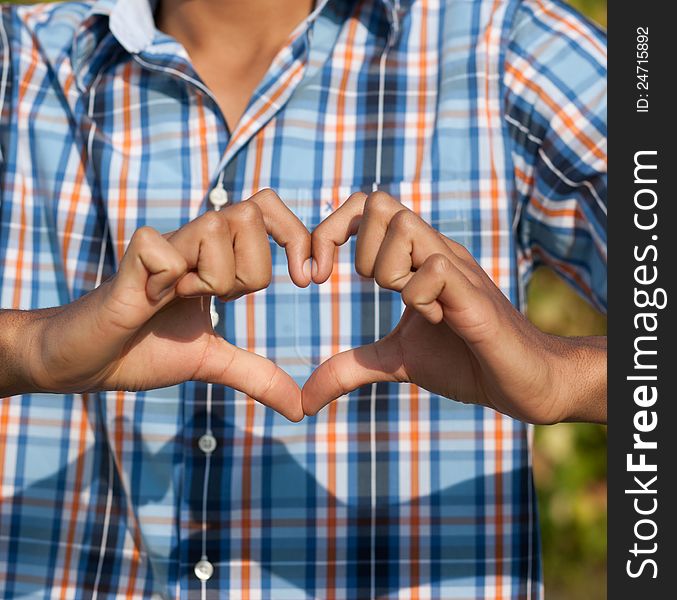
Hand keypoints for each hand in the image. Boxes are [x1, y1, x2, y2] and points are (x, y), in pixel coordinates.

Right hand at [21, 189, 309, 421]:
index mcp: (216, 258)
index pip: (266, 207)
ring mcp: (164, 245)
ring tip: (179, 301)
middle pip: (250, 214)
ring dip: (211, 279)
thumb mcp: (210, 362)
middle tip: (222, 300)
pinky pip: (168, 251)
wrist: (85, 363)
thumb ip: (256, 375)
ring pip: (217, 225)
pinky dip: (169, 284)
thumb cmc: (142, 352)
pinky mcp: (133, 256)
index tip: (308, 279)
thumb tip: (299, 409)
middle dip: (250, 270)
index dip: (295, 233)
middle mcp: (193, 241)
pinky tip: (149, 302)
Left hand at [302, 192, 606, 424]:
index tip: (314, 278)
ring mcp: (456, 268)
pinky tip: (438, 321)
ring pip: (404, 225)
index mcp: (413, 259)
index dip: (329, 232)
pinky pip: (433, 269)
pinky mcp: (473, 295)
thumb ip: (351, 367)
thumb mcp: (396, 361)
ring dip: (386, 269)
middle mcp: (433, 251)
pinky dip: (419, 296)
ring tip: (409, 305)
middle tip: (364, 289)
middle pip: (379, 202)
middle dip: (355, 248)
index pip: (365, 208)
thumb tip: (306, 397)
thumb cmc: (465, 363)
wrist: (524, 382)